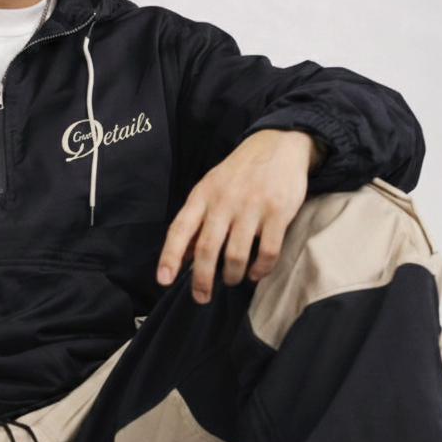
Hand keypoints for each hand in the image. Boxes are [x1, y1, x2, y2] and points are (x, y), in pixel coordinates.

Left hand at [156, 129, 318, 302]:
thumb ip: (196, 220)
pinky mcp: (278, 212)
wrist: (278, 144)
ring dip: (232, 276)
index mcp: (203, 195)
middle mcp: (224, 201)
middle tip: (201, 297)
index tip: (163, 280)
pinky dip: (260, 269)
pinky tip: (256, 273)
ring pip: (236, 255)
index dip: (169, 257)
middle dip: (202, 280)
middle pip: (207, 249)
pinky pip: (267, 251)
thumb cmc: (239, 172)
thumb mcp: (210, 188)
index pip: (180, 229)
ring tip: (232, 279)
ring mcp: (252, 206)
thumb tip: (181, 257)